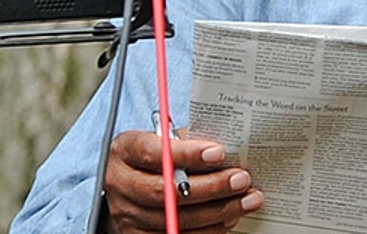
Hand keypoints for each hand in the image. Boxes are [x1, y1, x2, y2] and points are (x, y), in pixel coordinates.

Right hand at [103, 129, 263, 232]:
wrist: (127, 191)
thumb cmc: (152, 160)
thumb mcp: (161, 142)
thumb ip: (185, 142)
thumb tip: (227, 144)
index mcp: (124, 151)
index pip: (153, 152)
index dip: (186, 154)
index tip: (218, 152)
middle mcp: (120, 184)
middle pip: (165, 192)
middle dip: (210, 187)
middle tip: (241, 179)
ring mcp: (127, 216)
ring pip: (175, 219)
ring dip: (217, 212)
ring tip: (246, 200)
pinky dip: (208, 231)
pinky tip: (229, 219)